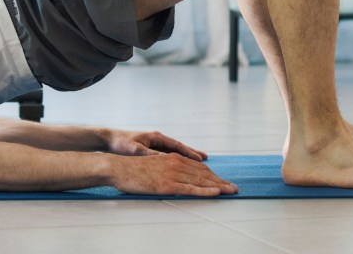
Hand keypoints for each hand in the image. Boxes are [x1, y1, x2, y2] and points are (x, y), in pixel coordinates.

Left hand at [106, 129, 206, 160]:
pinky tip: (179, 165)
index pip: (176, 145)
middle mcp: (156, 139)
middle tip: (205, 159)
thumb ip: (150, 155)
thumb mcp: (136, 150)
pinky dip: (174, 160)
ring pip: (173, 152)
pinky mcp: (149, 149)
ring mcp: (153, 144)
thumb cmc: (120, 143)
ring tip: (197, 162)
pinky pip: (165, 155)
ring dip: (184, 157)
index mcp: (155, 137)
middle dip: (191, 153)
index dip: (189, 152)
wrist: (107, 139)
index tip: (201, 159)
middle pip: (178, 148)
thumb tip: (166, 160)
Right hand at [110, 153, 237, 196]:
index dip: (213, 175)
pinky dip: (205, 191)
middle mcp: (175, 164)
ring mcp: (172, 174)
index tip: (223, 181)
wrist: (118, 167)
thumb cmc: (132, 169)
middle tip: (234, 188)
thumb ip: (166, 168)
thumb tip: (175, 175)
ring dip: (219, 186)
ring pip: (201, 181)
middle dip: (221, 181)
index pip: (198, 168)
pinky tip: (216, 192)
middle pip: (203, 173)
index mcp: (172, 158)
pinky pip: (190, 189)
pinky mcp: (167, 185)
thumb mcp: (153, 164)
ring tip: (231, 191)